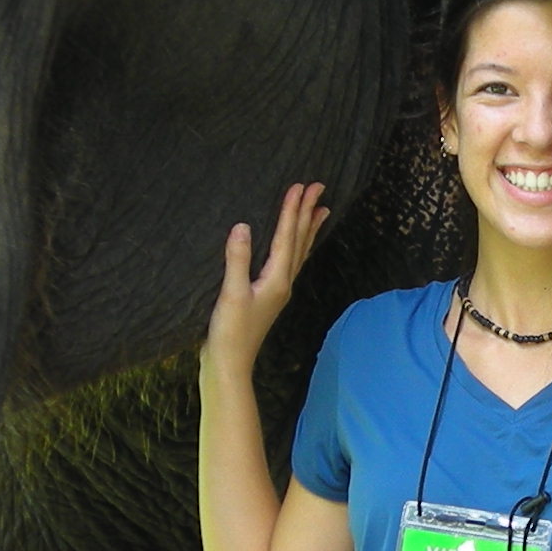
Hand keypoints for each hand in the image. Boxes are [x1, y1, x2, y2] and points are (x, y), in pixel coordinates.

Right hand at [203, 183, 328, 371]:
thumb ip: (237, 260)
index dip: (293, 210)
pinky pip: (290, 262)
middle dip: (308, 213)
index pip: (287, 237)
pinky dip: (297, 246)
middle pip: (300, 241)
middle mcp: (283, 283)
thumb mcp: (231, 294)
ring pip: (299, 251)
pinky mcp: (269, 295)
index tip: (300, 186)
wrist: (229, 364)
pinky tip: (295, 244)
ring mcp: (278, 290)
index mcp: (277, 280)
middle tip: (319, 187)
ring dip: (308, 228)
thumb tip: (242, 226)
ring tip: (322, 210)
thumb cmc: (230, 333)